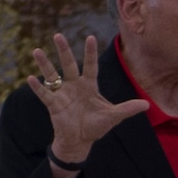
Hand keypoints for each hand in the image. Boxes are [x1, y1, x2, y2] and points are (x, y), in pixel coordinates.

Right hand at [27, 33, 145, 164]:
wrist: (80, 142)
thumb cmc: (95, 127)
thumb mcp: (113, 117)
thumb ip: (127, 109)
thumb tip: (147, 105)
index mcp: (89, 85)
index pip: (90, 66)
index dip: (90, 53)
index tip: (90, 37)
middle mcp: (74, 85)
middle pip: (68, 65)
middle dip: (63, 51)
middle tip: (58, 35)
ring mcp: (62, 94)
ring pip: (52, 75)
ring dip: (45, 64)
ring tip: (36, 51)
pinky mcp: (53, 105)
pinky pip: (44, 94)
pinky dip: (38, 87)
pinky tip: (30, 78)